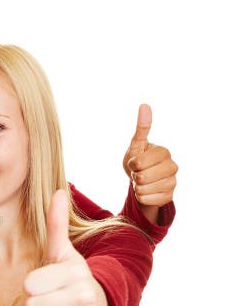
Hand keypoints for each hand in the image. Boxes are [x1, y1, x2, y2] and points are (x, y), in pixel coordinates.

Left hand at [25, 190, 109, 305]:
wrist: (99, 303)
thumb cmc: (69, 276)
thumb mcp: (61, 251)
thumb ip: (55, 223)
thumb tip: (57, 191)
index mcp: (74, 271)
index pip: (29, 285)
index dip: (32, 285)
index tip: (45, 282)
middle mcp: (85, 294)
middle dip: (36, 304)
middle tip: (50, 298)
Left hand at [122, 104, 177, 220]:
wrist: (142, 179)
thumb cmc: (138, 159)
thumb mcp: (136, 145)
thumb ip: (142, 127)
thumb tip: (145, 105)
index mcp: (164, 152)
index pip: (138, 163)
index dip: (132, 164)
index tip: (135, 162)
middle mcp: (173, 166)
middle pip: (142, 177)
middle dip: (134, 176)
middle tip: (138, 173)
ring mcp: (173, 182)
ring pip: (144, 190)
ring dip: (137, 187)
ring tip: (142, 181)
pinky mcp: (169, 196)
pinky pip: (147, 200)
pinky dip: (141, 197)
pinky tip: (146, 191)